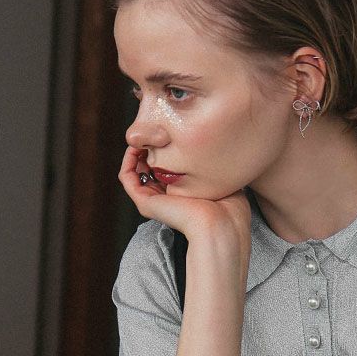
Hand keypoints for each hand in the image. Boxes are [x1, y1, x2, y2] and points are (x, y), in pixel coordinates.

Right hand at [118, 145, 251, 248]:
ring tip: (143, 135)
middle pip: (150, 168)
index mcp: (184, 196)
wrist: (220, 224)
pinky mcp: (145, 203)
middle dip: (149, 147)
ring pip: (136, 172)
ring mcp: (155, 202)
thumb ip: (212, 165)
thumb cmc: (229, 208)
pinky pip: (127, 178)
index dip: (165, 150)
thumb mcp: (222, 180)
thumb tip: (212, 144)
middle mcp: (167, 199)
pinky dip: (128, 159)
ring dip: (136, 151)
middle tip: (153, 130)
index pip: (167, 170)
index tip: (170, 134)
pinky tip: (136, 146)